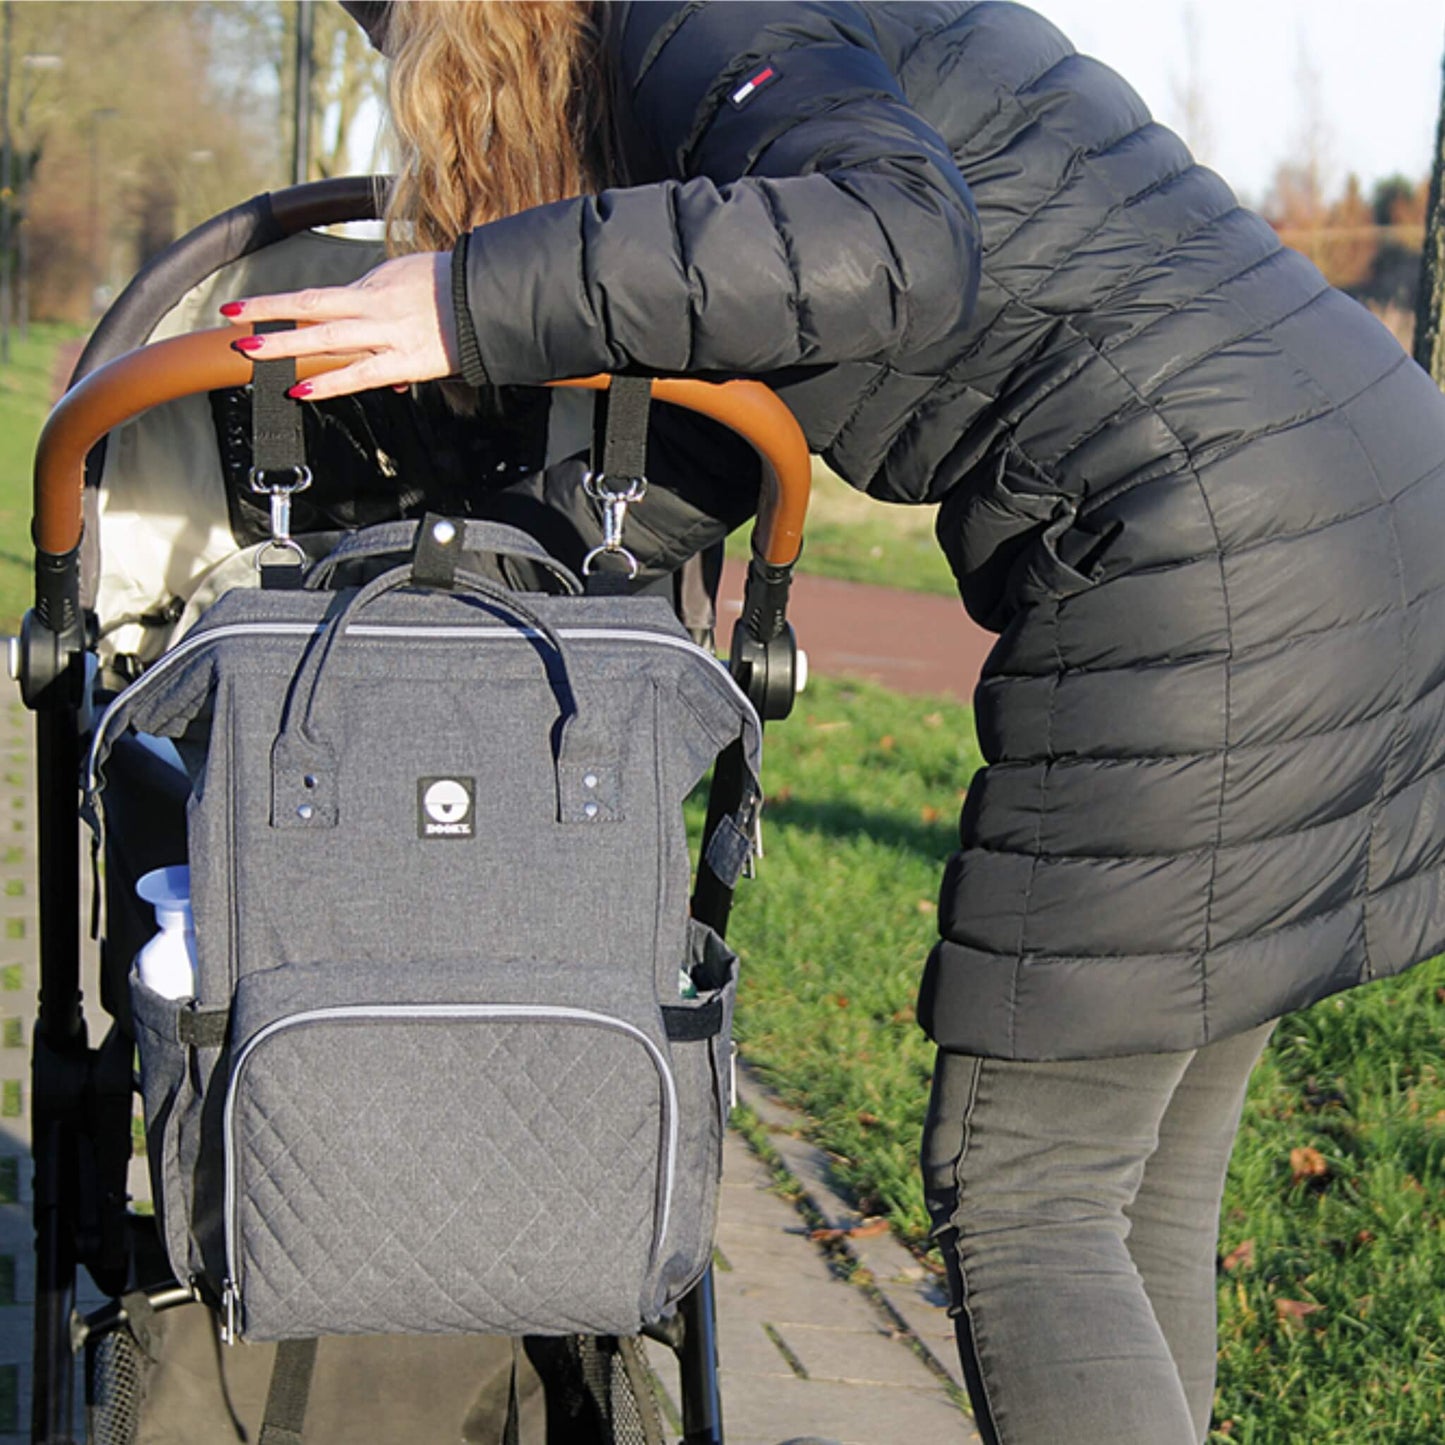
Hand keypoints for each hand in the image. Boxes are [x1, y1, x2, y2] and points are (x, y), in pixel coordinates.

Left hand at [219, 251, 459, 400]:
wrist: (490, 297)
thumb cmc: (456, 287)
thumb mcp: (411, 282)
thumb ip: (383, 306)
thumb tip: (365, 331)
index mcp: (375, 285)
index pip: (318, 297)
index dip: (279, 304)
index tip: (246, 308)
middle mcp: (375, 306)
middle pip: (311, 309)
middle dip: (269, 315)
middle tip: (233, 323)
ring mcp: (388, 333)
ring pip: (327, 337)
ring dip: (286, 345)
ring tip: (251, 352)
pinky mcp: (406, 361)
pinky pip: (360, 374)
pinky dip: (329, 382)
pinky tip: (301, 390)